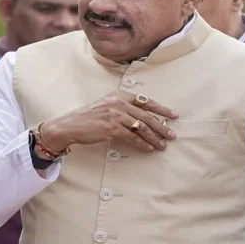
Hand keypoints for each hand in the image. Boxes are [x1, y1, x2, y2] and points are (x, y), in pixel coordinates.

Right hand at [39, 90, 177, 151]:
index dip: (161, 109)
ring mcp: (116, 115)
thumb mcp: (107, 106)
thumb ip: (123, 109)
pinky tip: (149, 148)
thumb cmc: (89, 117)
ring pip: (142, 127)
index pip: (146, 101)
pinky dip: (142, 144)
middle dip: (162, 126)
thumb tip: (143, 120)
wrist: (71, 125)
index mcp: (120, 95)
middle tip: (172, 135)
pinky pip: (132, 137)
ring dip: (154, 138)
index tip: (173, 115)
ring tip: (162, 145)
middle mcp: (119, 103)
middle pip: (147, 116)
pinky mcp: (112, 128)